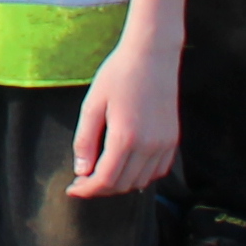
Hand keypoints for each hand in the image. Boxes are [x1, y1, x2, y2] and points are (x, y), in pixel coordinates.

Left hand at [68, 37, 179, 198]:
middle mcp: (149, 146)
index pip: (105, 180)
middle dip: (100, 188)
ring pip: (141, 181)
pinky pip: (158, 171)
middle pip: (123, 184)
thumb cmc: (119, 74)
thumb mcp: (92, 104)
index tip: (72, 188)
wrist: (153, 55)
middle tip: (82, 180)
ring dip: (120, 183)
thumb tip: (81, 170)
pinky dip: (141, 175)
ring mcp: (164, 144)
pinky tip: (126, 164)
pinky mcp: (173, 140)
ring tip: (101, 171)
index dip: (87, 189)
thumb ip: (85, 140)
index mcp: (125, 138)